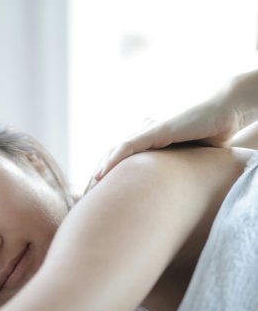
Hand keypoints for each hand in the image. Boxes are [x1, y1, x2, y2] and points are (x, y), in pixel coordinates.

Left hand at [85, 90, 242, 192]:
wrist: (225, 112)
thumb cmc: (210, 136)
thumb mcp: (186, 161)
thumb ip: (174, 173)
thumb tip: (171, 198)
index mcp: (147, 144)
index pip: (120, 162)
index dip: (106, 178)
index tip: (96, 198)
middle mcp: (143, 136)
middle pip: (112, 158)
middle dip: (97, 177)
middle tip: (84, 197)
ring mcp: (148, 131)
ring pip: (115, 152)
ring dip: (100, 170)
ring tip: (89, 188)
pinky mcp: (156, 130)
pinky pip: (128, 146)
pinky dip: (114, 159)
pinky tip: (102, 173)